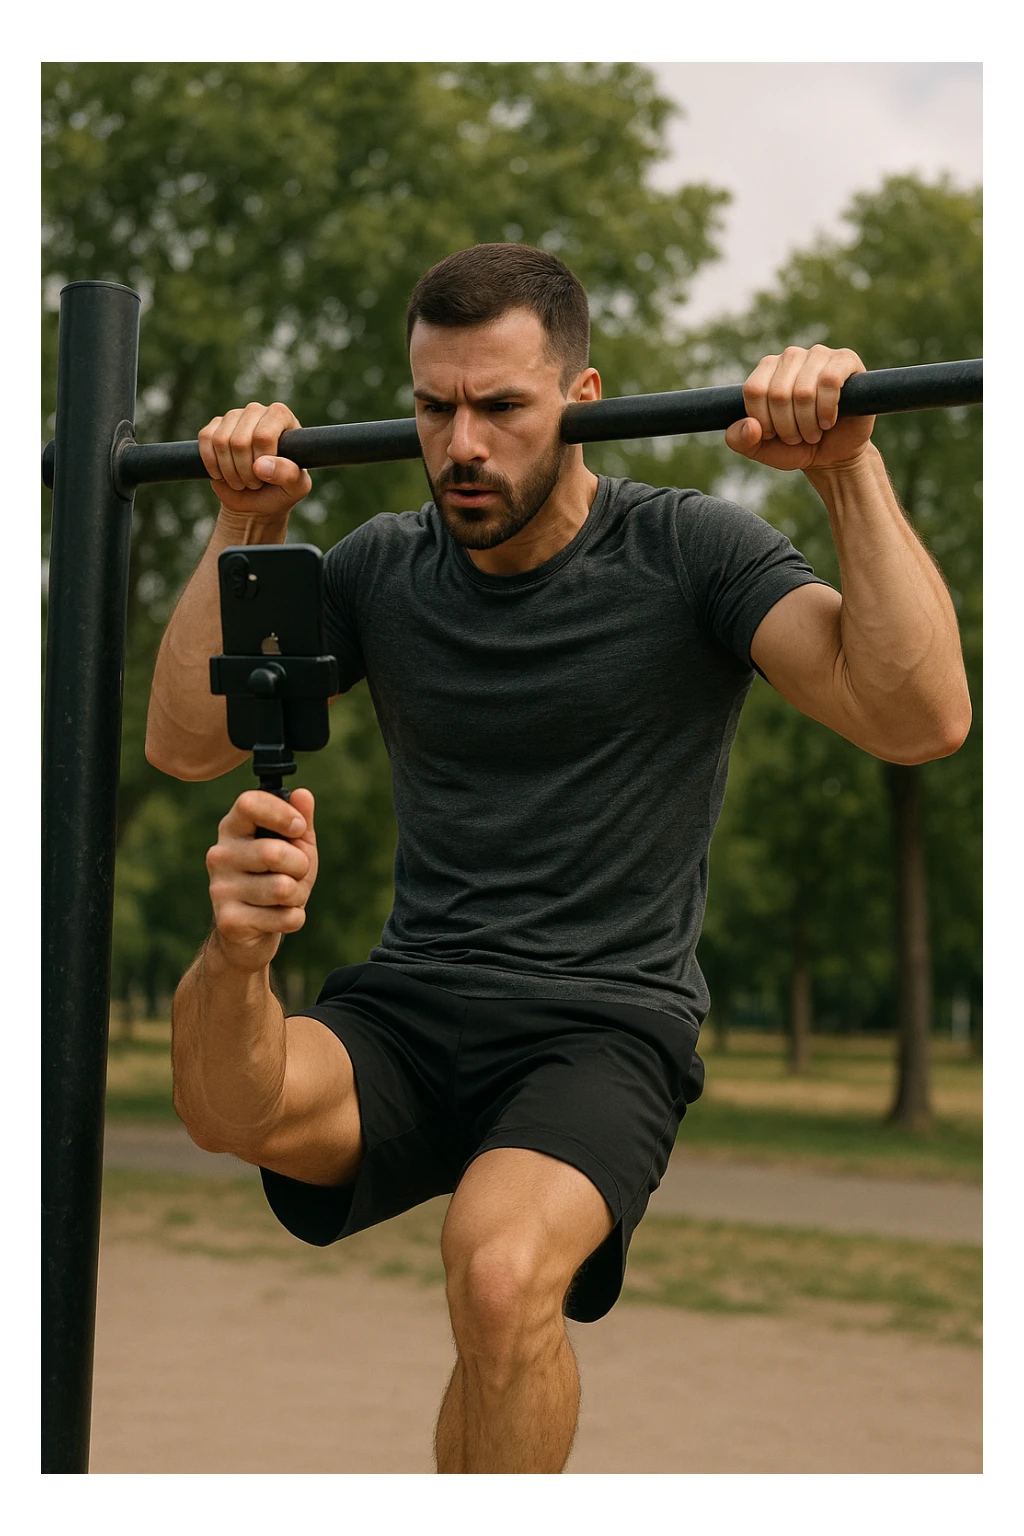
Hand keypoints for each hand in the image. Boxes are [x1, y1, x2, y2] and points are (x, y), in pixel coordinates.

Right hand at [197, 401, 312, 518]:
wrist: (255, 501)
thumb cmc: (280, 490)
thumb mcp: (295, 487)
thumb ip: (288, 475)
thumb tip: (260, 466)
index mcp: (282, 417)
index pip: (264, 435)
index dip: (261, 461)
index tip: (267, 475)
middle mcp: (257, 411)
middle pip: (240, 440)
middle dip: (245, 471)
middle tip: (254, 483)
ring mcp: (234, 416)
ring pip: (221, 441)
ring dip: (229, 471)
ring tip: (241, 480)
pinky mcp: (214, 426)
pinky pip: (205, 440)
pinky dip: (212, 464)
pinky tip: (222, 474)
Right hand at [205, 787, 317, 972]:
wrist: (251, 933)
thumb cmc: (277, 879)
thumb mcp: (295, 847)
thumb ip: (300, 821)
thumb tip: (303, 795)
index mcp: (233, 828)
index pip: (249, 803)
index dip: (281, 813)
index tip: (298, 828)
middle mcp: (219, 854)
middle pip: (274, 852)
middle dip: (300, 866)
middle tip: (296, 874)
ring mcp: (220, 888)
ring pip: (283, 888)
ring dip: (298, 895)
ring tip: (286, 898)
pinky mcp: (229, 921)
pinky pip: (284, 917)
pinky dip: (294, 918)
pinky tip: (276, 918)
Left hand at [725, 345, 874, 472]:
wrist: (832, 453)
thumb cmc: (794, 447)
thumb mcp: (760, 448)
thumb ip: (740, 440)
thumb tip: (752, 426)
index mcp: (765, 370)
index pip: (754, 390)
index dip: (763, 420)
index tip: (772, 434)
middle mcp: (790, 356)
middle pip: (778, 393)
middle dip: (787, 427)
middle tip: (798, 437)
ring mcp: (818, 355)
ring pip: (804, 391)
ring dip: (808, 424)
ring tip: (813, 432)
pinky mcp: (845, 360)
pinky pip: (830, 381)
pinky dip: (827, 409)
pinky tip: (829, 421)